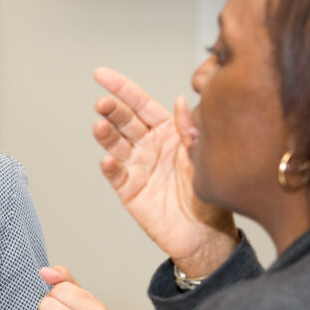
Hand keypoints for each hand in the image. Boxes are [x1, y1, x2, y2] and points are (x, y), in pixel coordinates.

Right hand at [93, 66, 236, 276]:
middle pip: (125, 121)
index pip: (141, 105)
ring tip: (99, 126)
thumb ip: (189, 130)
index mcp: (167, 131)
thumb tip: (180, 101)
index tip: (101, 74)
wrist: (206, 234)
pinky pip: (117, 175)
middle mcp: (149, 145)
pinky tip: (108, 160)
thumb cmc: (209, 193)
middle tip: (102, 102)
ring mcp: (137, 166)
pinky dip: (111, 167)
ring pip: (116, 144)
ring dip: (106, 134)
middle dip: (112, 110)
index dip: (122, 88)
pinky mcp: (130, 190)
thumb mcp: (203, 156)